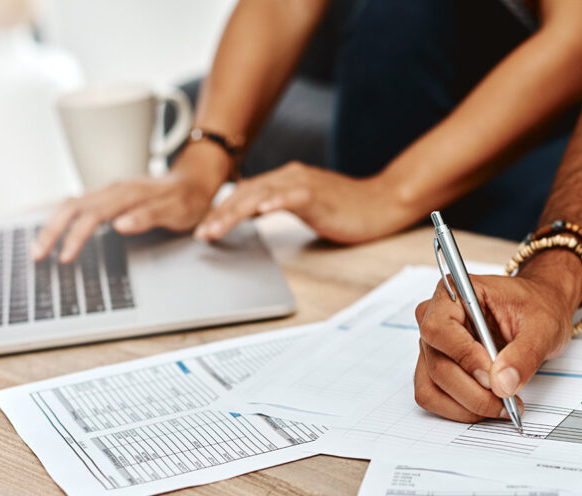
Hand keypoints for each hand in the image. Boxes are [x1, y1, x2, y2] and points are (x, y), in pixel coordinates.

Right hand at [32, 146, 228, 262]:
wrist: (194, 180)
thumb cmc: (187, 199)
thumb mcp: (177, 211)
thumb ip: (149, 216)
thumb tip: (120, 225)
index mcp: (127, 194)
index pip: (91, 215)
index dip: (75, 237)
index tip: (64, 257)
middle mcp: (113, 190)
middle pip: (71, 207)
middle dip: (51, 231)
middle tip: (37, 256)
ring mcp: (109, 192)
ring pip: (71, 205)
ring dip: (52, 226)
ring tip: (39, 250)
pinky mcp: (108, 198)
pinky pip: (78, 206)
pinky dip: (62, 220)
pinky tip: (55, 234)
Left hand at [193, 162, 409, 243]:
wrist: (381, 203)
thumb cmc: (346, 209)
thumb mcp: (305, 206)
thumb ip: (280, 204)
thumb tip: (254, 213)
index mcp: (284, 180)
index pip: (244, 194)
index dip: (220, 210)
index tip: (203, 228)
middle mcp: (289, 176)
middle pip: (244, 193)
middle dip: (219, 214)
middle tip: (201, 233)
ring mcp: (302, 184)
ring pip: (259, 196)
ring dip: (234, 213)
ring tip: (216, 229)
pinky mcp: (317, 195)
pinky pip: (291, 196)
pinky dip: (274, 203)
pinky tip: (260, 212)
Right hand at [414, 254, 581, 421]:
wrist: (538, 312)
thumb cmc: (536, 308)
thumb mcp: (542, 326)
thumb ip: (524, 354)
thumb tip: (503, 384)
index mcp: (453, 293)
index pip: (439, 329)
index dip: (464, 357)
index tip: (493, 375)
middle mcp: (433, 318)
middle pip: (437, 365)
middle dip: (472, 392)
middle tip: (507, 400)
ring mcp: (431, 346)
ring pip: (431, 387)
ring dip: (466, 406)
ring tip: (501, 405)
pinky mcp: (434, 368)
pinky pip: (433, 397)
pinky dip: (460, 410)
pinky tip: (488, 406)